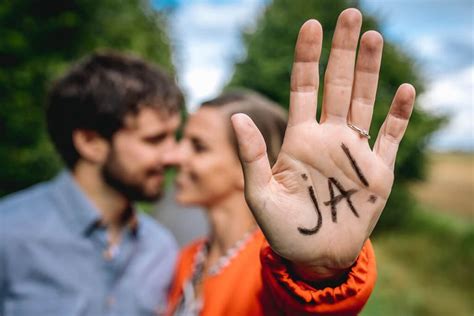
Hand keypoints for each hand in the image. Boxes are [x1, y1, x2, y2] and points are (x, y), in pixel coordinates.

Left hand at [231, 8, 414, 278]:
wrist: (313, 255)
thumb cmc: (282, 228)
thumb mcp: (260, 194)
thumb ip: (252, 156)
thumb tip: (235, 117)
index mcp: (300, 138)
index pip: (304, 87)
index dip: (307, 57)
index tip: (311, 25)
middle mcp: (328, 137)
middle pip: (337, 85)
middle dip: (343, 51)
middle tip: (351, 15)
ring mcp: (354, 152)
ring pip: (364, 101)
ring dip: (369, 71)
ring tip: (372, 37)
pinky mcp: (377, 172)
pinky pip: (390, 137)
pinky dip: (398, 115)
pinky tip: (404, 89)